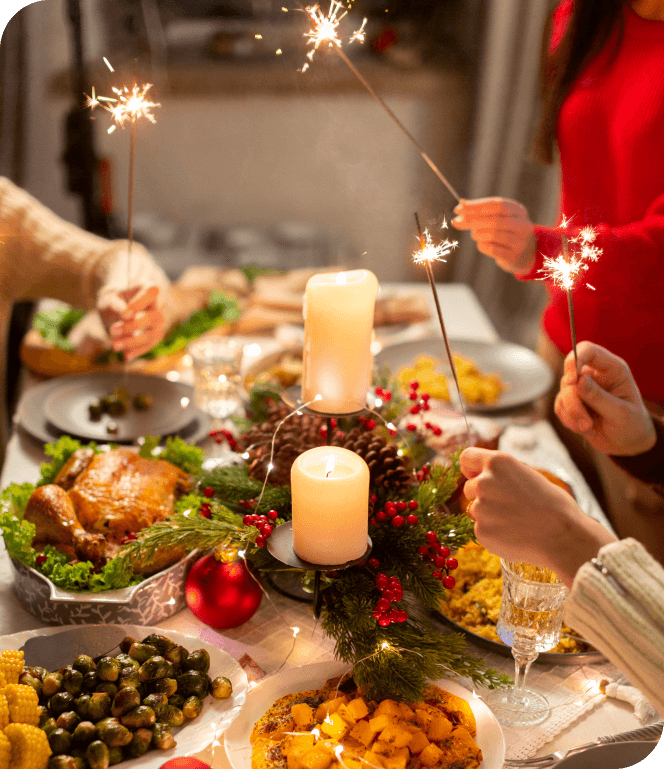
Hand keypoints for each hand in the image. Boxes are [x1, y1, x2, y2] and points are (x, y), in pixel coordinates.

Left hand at [97, 285, 165, 360]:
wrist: (114, 312)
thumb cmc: (113, 301)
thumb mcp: (109, 299)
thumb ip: (116, 304)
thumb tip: (126, 316)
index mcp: (149, 289)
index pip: (151, 293)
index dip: (140, 304)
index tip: (124, 315)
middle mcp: (158, 306)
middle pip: (153, 317)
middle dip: (133, 326)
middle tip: (113, 330)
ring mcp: (159, 322)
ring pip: (153, 334)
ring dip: (134, 342)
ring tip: (114, 346)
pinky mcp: (155, 336)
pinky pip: (150, 345)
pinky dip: (138, 351)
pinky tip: (126, 355)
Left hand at [451, 197, 536, 274]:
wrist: (525, 254)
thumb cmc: (506, 231)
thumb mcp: (497, 217)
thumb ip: (480, 210)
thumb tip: (461, 204)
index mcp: (518, 210)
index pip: (497, 204)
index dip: (476, 206)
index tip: (458, 209)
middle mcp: (522, 225)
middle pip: (494, 220)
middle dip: (472, 220)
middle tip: (456, 222)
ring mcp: (520, 242)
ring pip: (492, 235)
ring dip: (477, 233)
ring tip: (475, 234)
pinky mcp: (513, 256)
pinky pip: (491, 249)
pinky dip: (481, 245)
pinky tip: (482, 243)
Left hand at [460, 448, 615, 585]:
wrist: (564, 536)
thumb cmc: (553, 505)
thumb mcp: (527, 476)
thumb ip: (502, 475)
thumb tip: (484, 477)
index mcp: (497, 463)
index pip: (466, 457)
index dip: (471, 468)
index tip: (476, 475)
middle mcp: (483, 482)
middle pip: (469, 486)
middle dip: (483, 495)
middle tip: (508, 505)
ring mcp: (480, 507)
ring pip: (474, 509)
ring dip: (488, 515)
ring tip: (515, 521)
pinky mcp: (481, 531)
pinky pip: (481, 529)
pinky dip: (493, 533)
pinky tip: (514, 534)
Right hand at [554, 341, 655, 455]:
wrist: (628, 443)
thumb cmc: (631, 424)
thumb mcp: (620, 412)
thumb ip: (598, 396)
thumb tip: (578, 381)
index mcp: (611, 369)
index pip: (588, 350)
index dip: (574, 360)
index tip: (571, 381)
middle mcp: (594, 375)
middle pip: (569, 376)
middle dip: (573, 402)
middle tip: (585, 423)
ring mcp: (581, 388)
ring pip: (563, 394)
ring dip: (572, 414)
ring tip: (588, 428)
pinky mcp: (572, 402)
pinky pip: (560, 407)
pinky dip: (569, 420)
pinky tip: (584, 428)